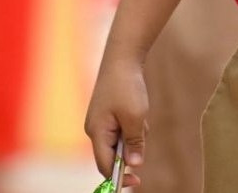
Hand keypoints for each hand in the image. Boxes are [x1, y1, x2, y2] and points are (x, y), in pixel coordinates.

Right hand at [85, 56, 147, 187]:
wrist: (122, 57)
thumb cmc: (126, 86)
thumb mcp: (135, 117)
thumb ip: (134, 143)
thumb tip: (134, 165)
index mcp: (97, 132)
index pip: (105, 166)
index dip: (120, 177)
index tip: (137, 181)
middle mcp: (95, 129)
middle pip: (113, 155)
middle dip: (131, 151)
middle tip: (142, 134)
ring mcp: (100, 121)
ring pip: (120, 142)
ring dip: (134, 136)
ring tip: (141, 117)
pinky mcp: (107, 114)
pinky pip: (122, 130)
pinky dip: (133, 126)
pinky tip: (139, 112)